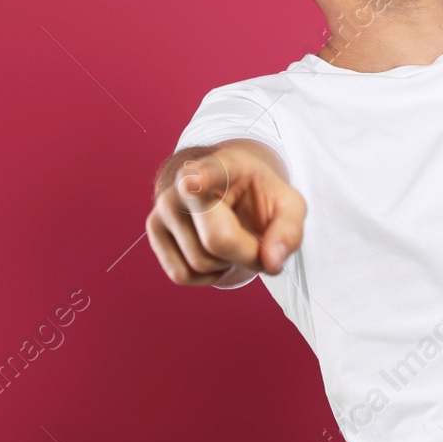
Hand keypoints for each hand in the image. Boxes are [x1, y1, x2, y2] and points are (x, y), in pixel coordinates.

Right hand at [146, 140, 305, 286]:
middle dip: (246, 254)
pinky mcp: (154, 229)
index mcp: (226, 165)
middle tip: (256, 241)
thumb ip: (289, 232)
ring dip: (226, 264)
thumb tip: (271, 263)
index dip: (202, 179)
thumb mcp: (289, 207)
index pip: (210, 172)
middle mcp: (186, 182)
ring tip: (232, 239)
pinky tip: (214, 254)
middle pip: (218, 240)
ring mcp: (165, 205)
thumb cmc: (260, 198)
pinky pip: (181, 274)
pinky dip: (206, 276)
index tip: (193, 182)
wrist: (234, 193)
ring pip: (199, 263)